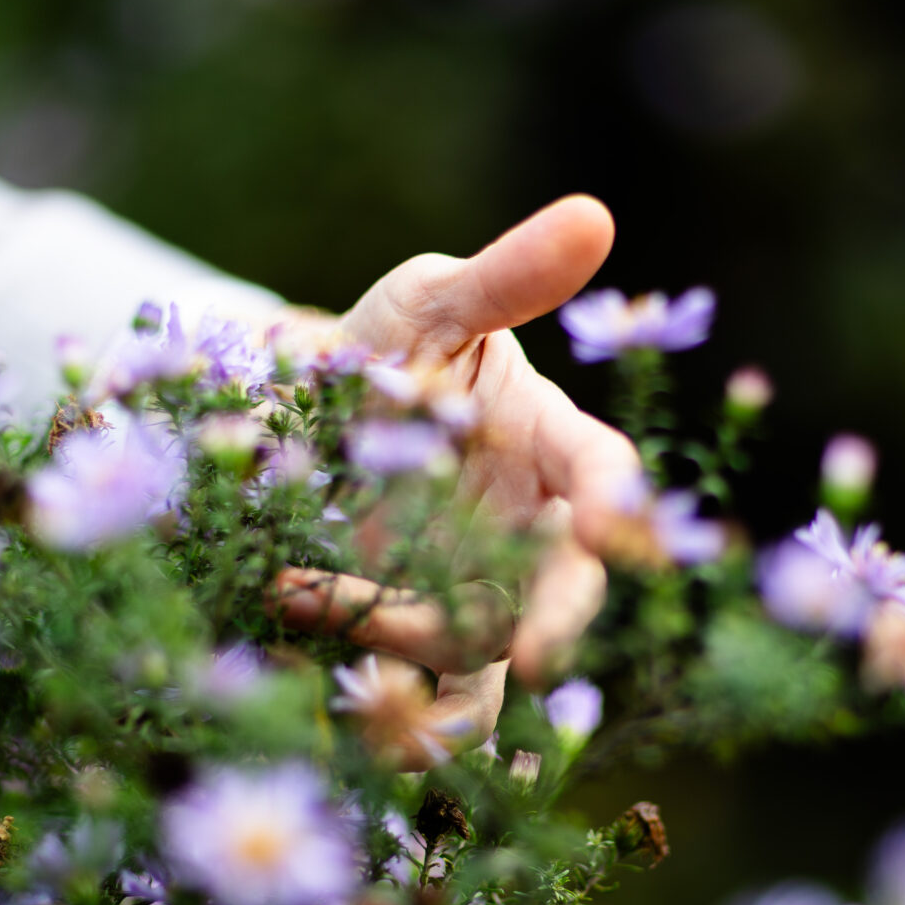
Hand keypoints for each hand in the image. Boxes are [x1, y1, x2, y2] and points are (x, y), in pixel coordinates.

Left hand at [270, 196, 641, 767]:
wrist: (300, 415)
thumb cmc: (386, 347)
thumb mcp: (432, 301)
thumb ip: (505, 277)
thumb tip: (593, 216)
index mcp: (553, 451)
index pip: (604, 477)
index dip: (617, 505)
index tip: (607, 524)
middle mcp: (528, 537)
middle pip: (563, 594)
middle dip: (556, 623)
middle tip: (532, 652)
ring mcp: (472, 595)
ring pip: (482, 656)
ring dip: (415, 649)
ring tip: (322, 610)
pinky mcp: (411, 641)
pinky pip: (411, 687)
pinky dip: (366, 679)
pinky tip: (287, 607)